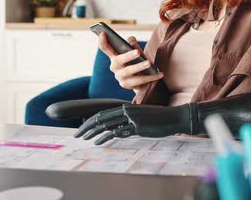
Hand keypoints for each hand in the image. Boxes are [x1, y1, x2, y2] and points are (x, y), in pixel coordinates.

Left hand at [74, 103, 193, 144]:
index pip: (103, 114)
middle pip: (100, 118)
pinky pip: (118, 132)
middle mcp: (126, 111)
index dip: (90, 121)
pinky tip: (98, 142)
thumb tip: (116, 132)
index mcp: (125, 108)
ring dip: (92, 132)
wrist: (173, 117)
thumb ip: (127, 123)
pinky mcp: (137, 127)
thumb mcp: (140, 119)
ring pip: (106, 124)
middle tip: (77, 135)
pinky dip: (105, 137)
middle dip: (86, 127)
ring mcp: (131, 118)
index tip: (82, 128)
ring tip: (84, 138)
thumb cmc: (158, 119)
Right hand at [98, 33, 162, 89]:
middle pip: (119, 60)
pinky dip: (151, 77)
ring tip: (149, 63)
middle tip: (138, 52)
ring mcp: (120, 77)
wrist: (142, 80)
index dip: (102, 41)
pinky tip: (159, 74)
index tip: (103, 33)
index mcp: (114, 56)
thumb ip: (133, 45)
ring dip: (140, 67)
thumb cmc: (137, 62)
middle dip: (128, 56)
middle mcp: (115, 67)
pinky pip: (140, 82)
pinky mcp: (128, 86)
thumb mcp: (136, 51)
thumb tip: (132, 41)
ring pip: (129, 72)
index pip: (105, 48)